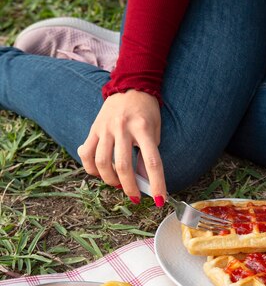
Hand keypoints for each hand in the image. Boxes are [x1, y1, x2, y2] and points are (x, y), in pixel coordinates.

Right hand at [77, 89, 165, 203]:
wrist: (130, 86)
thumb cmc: (146, 111)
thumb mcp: (155, 131)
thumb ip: (148, 155)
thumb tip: (143, 181)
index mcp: (143, 128)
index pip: (152, 161)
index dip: (156, 183)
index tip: (160, 200)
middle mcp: (122, 128)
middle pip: (122, 166)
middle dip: (129, 188)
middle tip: (135, 197)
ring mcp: (105, 128)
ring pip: (101, 162)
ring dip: (110, 180)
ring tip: (118, 184)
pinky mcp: (93, 128)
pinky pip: (86, 154)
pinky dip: (91, 169)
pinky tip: (100, 173)